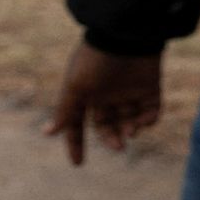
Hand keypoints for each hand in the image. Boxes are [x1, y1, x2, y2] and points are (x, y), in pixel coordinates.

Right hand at [43, 39, 166, 162]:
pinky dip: (149, 120)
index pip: (78, 124)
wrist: (127, 36)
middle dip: (111, 139)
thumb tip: (48, 133)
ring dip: (130, 130)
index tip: (78, 163)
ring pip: (129, 121)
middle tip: (119, 147)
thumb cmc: (96, 60)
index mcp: (85, 95)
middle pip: (107, 126)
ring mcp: (129, 91)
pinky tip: (145, 121)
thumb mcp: (76, 87)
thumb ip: (66, 110)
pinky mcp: (150, 87)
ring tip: (131, 131)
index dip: (76, 143)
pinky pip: (151, 110)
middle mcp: (106, 95)